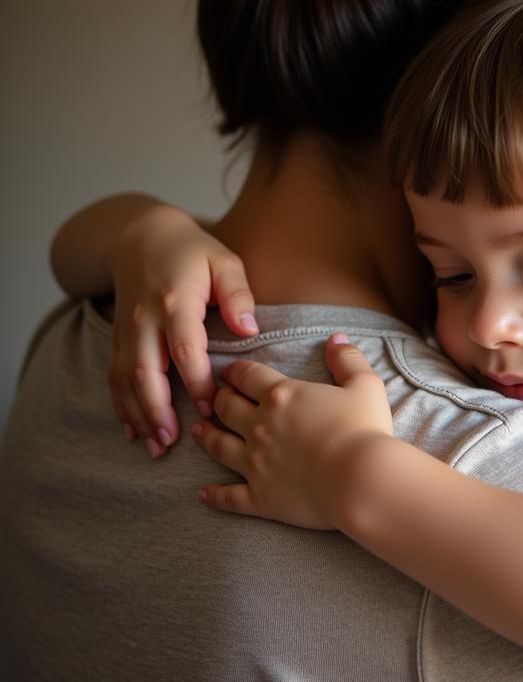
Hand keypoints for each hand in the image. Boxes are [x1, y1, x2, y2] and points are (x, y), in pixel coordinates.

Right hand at [107, 205, 257, 454]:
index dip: (196, 382)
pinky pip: (114, 376)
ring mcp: (127, 330)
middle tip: (172, 442)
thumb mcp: (224, 261)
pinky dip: (121, 405)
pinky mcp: (119, 337)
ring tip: (155, 446)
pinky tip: (133, 429)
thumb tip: (249, 329)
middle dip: (157, 410)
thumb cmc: (193, 251)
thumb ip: (239, 294)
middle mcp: (145, 320)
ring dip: (139, 415)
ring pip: (126, 380)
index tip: (211, 408)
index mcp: (175, 302)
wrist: (140, 235)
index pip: (184, 349)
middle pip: (146, 371)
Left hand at [192, 335, 394, 529]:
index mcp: (282, 395)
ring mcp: (255, 463)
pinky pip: (228, 496)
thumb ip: (348, 359)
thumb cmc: (364, 430)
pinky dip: (214, 495)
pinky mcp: (259, 496)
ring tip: (199, 430)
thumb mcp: (365, 385)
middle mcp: (260, 426)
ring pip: (218, 446)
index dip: (236, 371)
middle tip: (215, 397)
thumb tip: (335, 339)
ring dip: (206, 436)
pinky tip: (203, 494)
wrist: (361, 480)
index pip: (248, 376)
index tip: (228, 371)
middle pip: (226, 407)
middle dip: (218, 399)